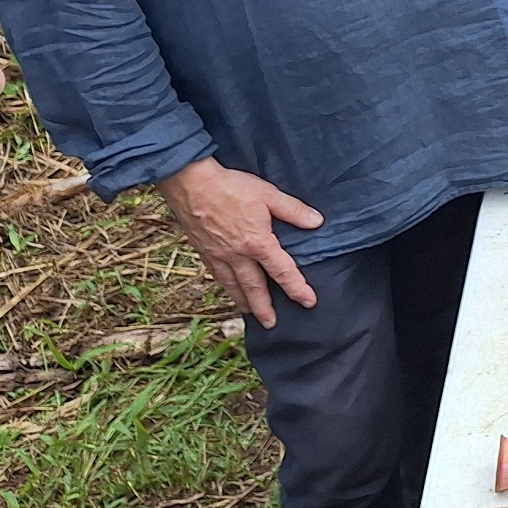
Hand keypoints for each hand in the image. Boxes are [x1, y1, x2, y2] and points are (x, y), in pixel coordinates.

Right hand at [161, 157, 320, 324]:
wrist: (190, 183)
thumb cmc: (231, 187)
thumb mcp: (269, 194)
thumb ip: (294, 210)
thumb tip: (317, 222)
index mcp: (258, 243)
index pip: (283, 272)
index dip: (297, 288)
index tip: (308, 302)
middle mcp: (238, 256)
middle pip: (254, 288)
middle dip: (264, 308)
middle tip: (272, 324)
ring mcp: (218, 256)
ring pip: (233, 286)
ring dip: (243, 302)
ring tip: (250, 314)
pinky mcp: (203, 251)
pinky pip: (217, 276)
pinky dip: (226, 287)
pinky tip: (229, 289)